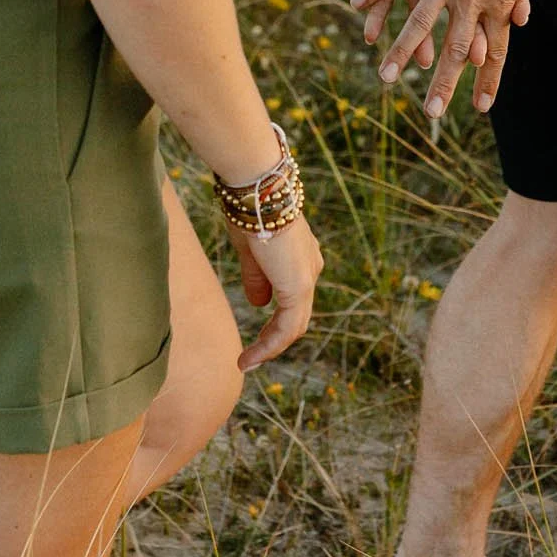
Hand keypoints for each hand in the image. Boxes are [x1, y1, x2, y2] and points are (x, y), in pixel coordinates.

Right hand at [233, 218, 320, 369]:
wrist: (258, 193)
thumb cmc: (250, 211)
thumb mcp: (250, 250)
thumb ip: (256, 278)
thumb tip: (258, 304)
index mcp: (300, 258)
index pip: (293, 298)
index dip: (275, 320)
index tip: (255, 334)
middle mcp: (310, 269)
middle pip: (297, 315)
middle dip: (274, 339)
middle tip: (250, 357)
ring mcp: (307, 279)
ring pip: (294, 325)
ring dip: (270, 347)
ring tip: (246, 363)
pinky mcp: (298, 287)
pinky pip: (287, 327)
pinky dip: (270, 345)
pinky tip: (250, 357)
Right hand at [350, 0, 545, 116]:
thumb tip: (519, 19)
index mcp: (499, 1)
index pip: (495, 51)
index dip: (487, 80)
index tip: (480, 108)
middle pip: (457, 48)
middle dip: (444, 84)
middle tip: (431, 114)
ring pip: (421, 22)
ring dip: (401, 51)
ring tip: (385, 77)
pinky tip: (355, 10)